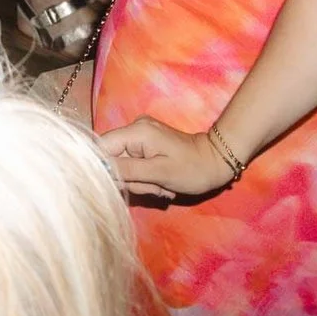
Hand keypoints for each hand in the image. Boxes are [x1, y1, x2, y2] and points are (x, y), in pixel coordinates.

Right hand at [97, 117, 237, 199]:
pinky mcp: (146, 144)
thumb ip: (127, 169)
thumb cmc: (191, 169)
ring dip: (139, 181)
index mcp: (135, 131)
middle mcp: (134, 128)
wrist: (216, 162)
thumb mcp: (159, 173)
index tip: (121, 184)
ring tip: (160, 186)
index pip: (101, 147)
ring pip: (123, 164)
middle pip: (112, 158)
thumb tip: (99, 168)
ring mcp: (140, 135)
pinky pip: (133, 163)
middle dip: (129, 178)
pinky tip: (160, 182)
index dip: (103, 168)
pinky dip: (144, 177)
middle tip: (153, 187)